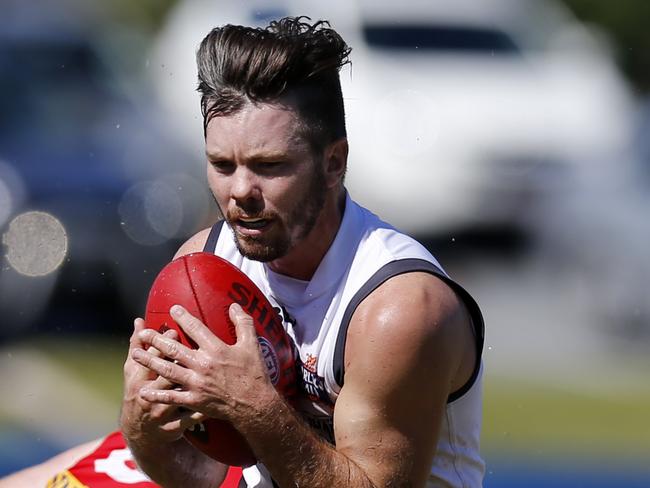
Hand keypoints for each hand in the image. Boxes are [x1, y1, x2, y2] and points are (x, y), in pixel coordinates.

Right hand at [120, 317, 205, 444]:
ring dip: (193, 384)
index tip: (175, 332)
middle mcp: (151, 394)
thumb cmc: (139, 391)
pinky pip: (191, 417)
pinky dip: (203, 411)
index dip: (162, 344)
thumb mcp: (132, 370)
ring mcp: (162, 411)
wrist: (140, 432)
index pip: (150, 358)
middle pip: (166, 373)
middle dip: (180, 361)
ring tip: (209, 372)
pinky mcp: (174, 426)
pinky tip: (219, 401)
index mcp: (140, 378)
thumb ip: (136, 344)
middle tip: (199, 349)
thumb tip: (139, 320)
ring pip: (179, 395)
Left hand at [130, 303, 277, 425]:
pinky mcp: (194, 400)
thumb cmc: (254, 374)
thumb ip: (243, 323)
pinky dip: (157, 394)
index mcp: (216, 349)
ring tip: (136, 354)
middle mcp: (202, 364)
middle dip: (156, 340)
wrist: (254, 405)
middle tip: (143, 333)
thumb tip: (235, 305)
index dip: (183, 318)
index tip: (172, 310)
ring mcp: (196, 383)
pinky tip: (143, 390)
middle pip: (174, 349)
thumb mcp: (252, 345)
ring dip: (150, 362)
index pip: (196, 329)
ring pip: (167, 370)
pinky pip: (172, 396)